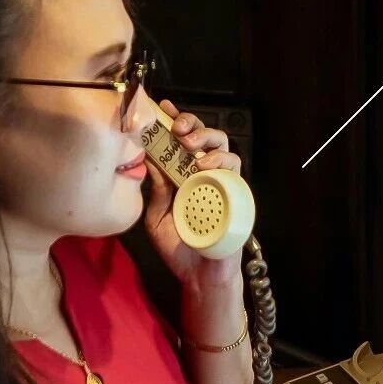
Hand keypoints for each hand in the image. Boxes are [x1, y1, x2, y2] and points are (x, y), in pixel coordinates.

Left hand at [144, 100, 244, 289]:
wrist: (199, 276)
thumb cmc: (178, 246)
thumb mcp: (157, 215)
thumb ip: (156, 188)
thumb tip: (147, 157)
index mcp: (181, 174)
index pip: (179, 140)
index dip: (173, 120)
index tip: (163, 107)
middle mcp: (202, 173)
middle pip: (203, 136)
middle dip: (191, 123)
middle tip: (177, 128)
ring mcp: (220, 182)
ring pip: (222, 146)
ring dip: (206, 138)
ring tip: (191, 143)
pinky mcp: (235, 193)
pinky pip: (234, 168)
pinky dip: (221, 160)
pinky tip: (206, 164)